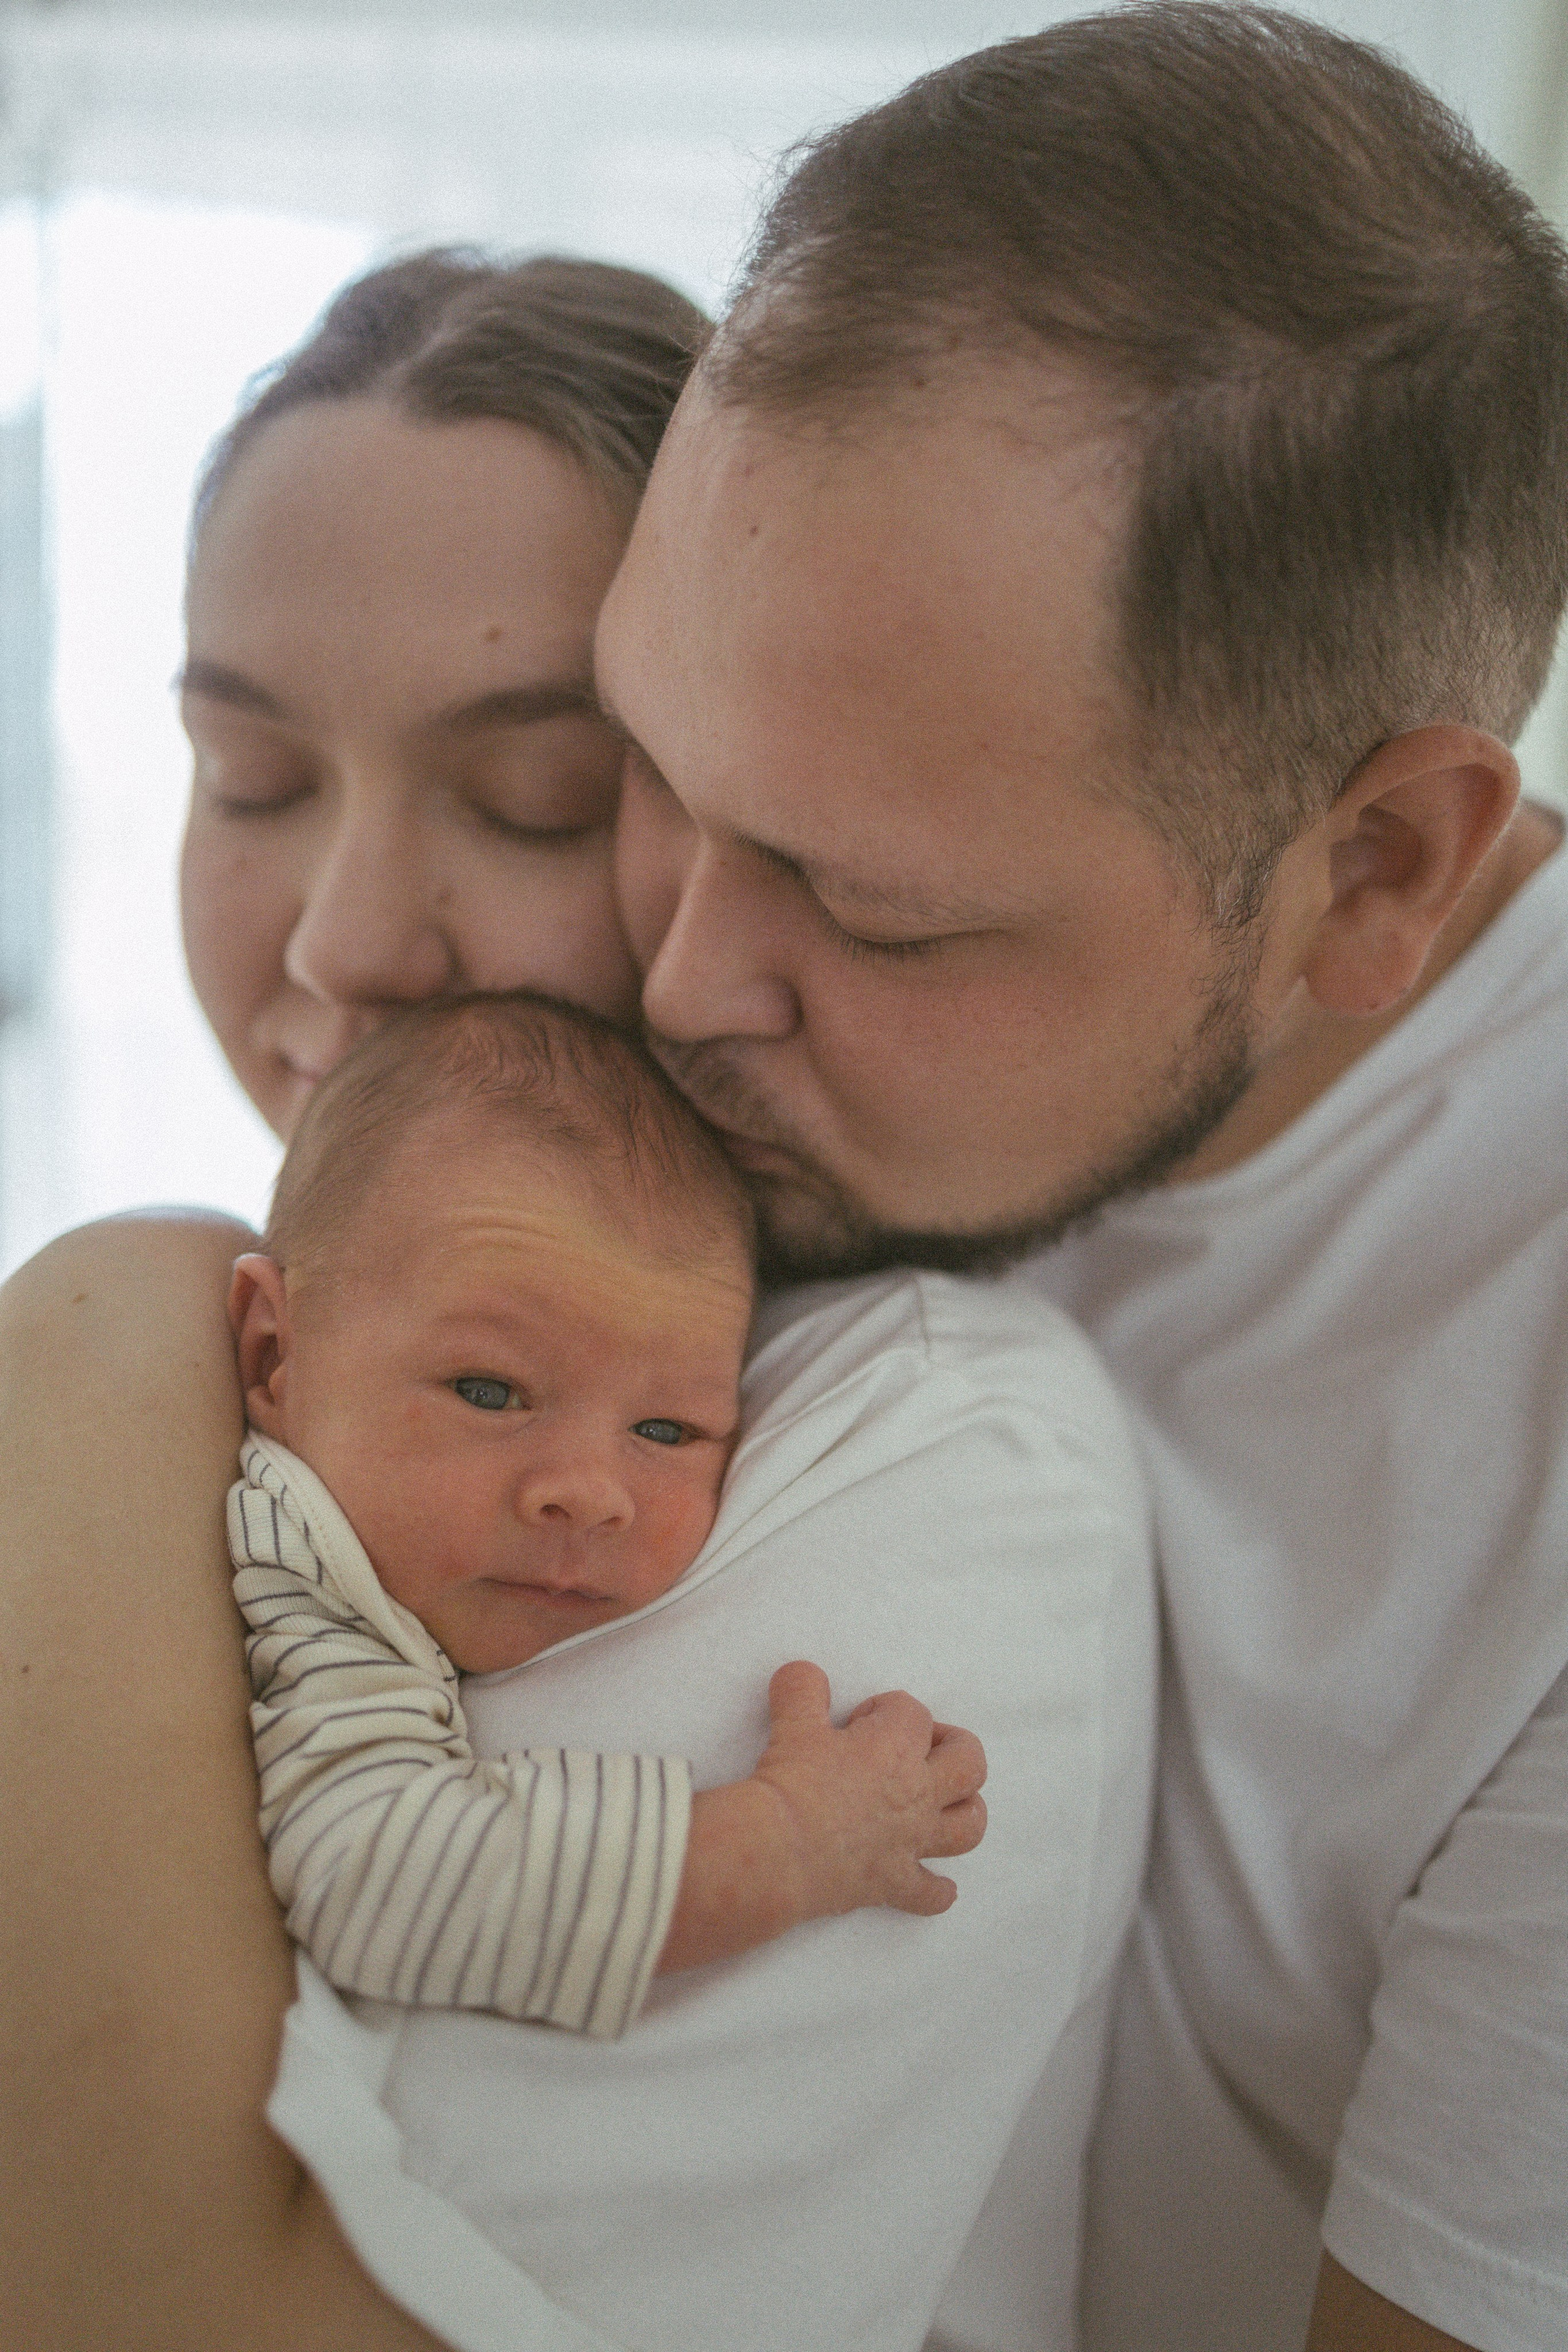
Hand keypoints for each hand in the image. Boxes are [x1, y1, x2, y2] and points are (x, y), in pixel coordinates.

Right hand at [753, 1660, 986, 1923]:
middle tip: (920, 1748)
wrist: (779, 1852)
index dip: (885, 1709)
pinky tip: (934, 1884)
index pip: (913, 1712)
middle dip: (955, 1748)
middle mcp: (917, 1793)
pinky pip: (932, 1893)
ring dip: (964, 1812)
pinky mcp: (895, 1883)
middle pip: (969, 1763)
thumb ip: (802, 1689)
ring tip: (943, 1805)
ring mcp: (912, 1841)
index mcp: (897, 1746)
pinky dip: (937, 1890)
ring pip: (968, 1826)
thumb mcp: (793, 1723)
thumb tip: (804, 1675)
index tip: (857, 1721)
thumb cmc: (790, 1783)